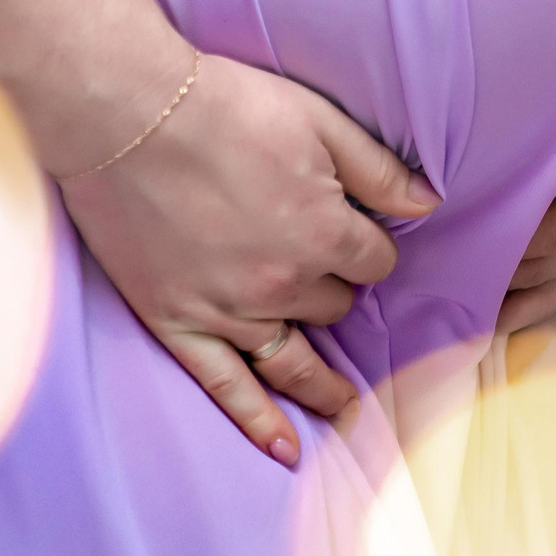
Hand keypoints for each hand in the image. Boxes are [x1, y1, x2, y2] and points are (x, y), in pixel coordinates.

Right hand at [58, 47, 439, 467]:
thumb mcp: (318, 120)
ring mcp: (228, 310)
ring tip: (346, 403)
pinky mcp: (176, 323)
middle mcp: (282, 282)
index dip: (370, 247)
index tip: (358, 234)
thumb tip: (429, 205)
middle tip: (322, 270)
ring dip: (323, 379)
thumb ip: (378, 170)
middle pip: (335, 305)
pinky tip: (286, 450)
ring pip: (293, 356)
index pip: (376, 262)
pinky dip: (259, 422)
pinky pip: (226, 387)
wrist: (127, 114)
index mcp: (323, 232)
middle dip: (336, 287)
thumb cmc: (225, 105)